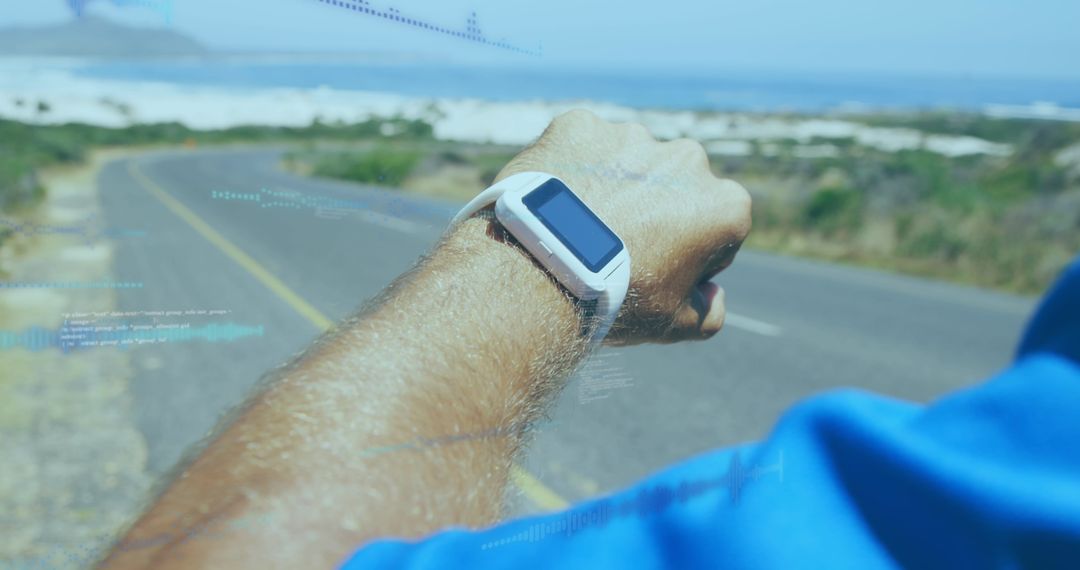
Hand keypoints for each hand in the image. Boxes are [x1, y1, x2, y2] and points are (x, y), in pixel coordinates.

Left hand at [496, 109, 751, 343]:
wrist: (540, 274)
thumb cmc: (614, 301)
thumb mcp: (674, 325)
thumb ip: (708, 312)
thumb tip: (712, 295)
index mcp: (725, 205)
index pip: (714, 229)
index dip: (687, 255)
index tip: (652, 271)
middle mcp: (688, 159)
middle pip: (674, 186)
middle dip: (653, 210)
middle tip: (612, 248)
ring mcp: (632, 136)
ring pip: (627, 161)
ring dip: (612, 185)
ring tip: (576, 228)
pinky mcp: (581, 125)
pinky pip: (579, 145)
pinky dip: (570, 167)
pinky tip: (553, 205)